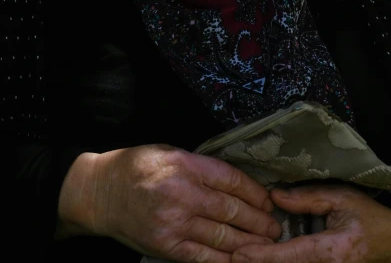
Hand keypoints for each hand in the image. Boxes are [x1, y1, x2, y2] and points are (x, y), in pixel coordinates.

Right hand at [86, 144, 280, 260]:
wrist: (101, 193)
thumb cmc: (137, 168)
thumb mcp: (171, 153)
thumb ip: (202, 168)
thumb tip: (237, 184)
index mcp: (185, 165)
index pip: (231, 180)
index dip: (255, 192)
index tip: (269, 200)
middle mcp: (182, 194)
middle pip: (232, 210)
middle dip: (259, 221)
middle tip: (276, 227)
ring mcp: (174, 223)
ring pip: (223, 237)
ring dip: (250, 243)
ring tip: (267, 244)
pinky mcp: (166, 247)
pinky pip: (204, 257)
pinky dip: (225, 260)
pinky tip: (241, 260)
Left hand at [231, 183, 390, 262]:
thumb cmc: (371, 218)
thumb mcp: (342, 198)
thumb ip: (307, 198)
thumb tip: (274, 197)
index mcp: (333, 249)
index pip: (291, 254)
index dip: (263, 256)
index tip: (238, 254)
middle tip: (229, 257)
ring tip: (241, 258)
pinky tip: (264, 257)